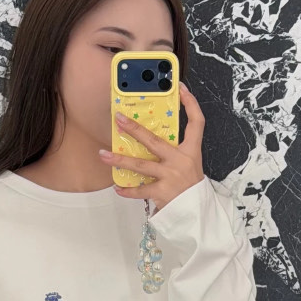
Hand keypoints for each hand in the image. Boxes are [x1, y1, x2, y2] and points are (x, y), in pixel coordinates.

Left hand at [99, 80, 205, 208]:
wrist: (197, 212)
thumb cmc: (190, 186)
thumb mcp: (189, 164)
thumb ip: (174, 151)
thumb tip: (149, 139)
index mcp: (191, 150)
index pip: (197, 122)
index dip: (191, 104)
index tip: (181, 88)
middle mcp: (181, 160)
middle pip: (154, 140)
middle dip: (134, 129)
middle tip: (118, 119)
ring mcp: (171, 176)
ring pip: (141, 165)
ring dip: (120, 160)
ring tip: (103, 155)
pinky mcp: (163, 192)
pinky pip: (140, 190)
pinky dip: (128, 190)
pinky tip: (117, 187)